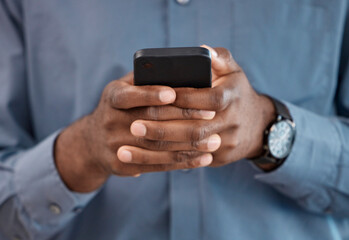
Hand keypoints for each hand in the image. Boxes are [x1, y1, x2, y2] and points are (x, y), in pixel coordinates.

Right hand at [54, 73, 219, 191]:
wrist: (93, 142)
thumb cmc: (120, 108)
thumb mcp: (124, 89)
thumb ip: (145, 79)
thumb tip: (180, 68)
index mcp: (112, 97)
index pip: (130, 95)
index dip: (151, 94)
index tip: (174, 93)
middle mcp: (110, 121)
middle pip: (150, 121)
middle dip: (183, 117)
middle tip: (211, 114)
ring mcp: (115, 146)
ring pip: (158, 145)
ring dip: (189, 144)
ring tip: (214, 140)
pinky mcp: (123, 166)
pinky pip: (158, 165)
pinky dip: (184, 162)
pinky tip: (204, 158)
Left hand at [124, 46, 275, 168]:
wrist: (258, 125)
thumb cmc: (237, 92)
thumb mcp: (233, 72)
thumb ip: (219, 58)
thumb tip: (202, 49)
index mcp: (233, 97)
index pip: (207, 99)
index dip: (183, 99)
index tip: (157, 99)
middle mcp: (233, 122)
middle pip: (195, 129)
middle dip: (163, 129)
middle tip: (134, 126)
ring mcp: (228, 143)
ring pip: (191, 148)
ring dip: (159, 148)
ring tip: (131, 147)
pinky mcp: (221, 158)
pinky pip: (192, 160)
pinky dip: (169, 160)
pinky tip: (146, 160)